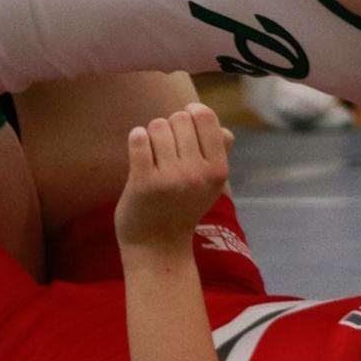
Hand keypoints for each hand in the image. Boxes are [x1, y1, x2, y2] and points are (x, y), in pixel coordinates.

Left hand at [114, 103, 233, 252]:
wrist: (157, 246)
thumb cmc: (182, 207)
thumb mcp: (210, 185)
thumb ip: (219, 154)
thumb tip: (224, 130)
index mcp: (218, 170)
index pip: (206, 116)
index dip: (191, 113)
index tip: (183, 126)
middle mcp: (197, 173)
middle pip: (179, 118)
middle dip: (169, 127)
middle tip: (166, 150)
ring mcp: (171, 178)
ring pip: (157, 126)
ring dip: (151, 135)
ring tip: (153, 156)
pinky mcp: (143, 182)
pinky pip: (138, 139)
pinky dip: (136, 140)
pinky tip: (139, 154)